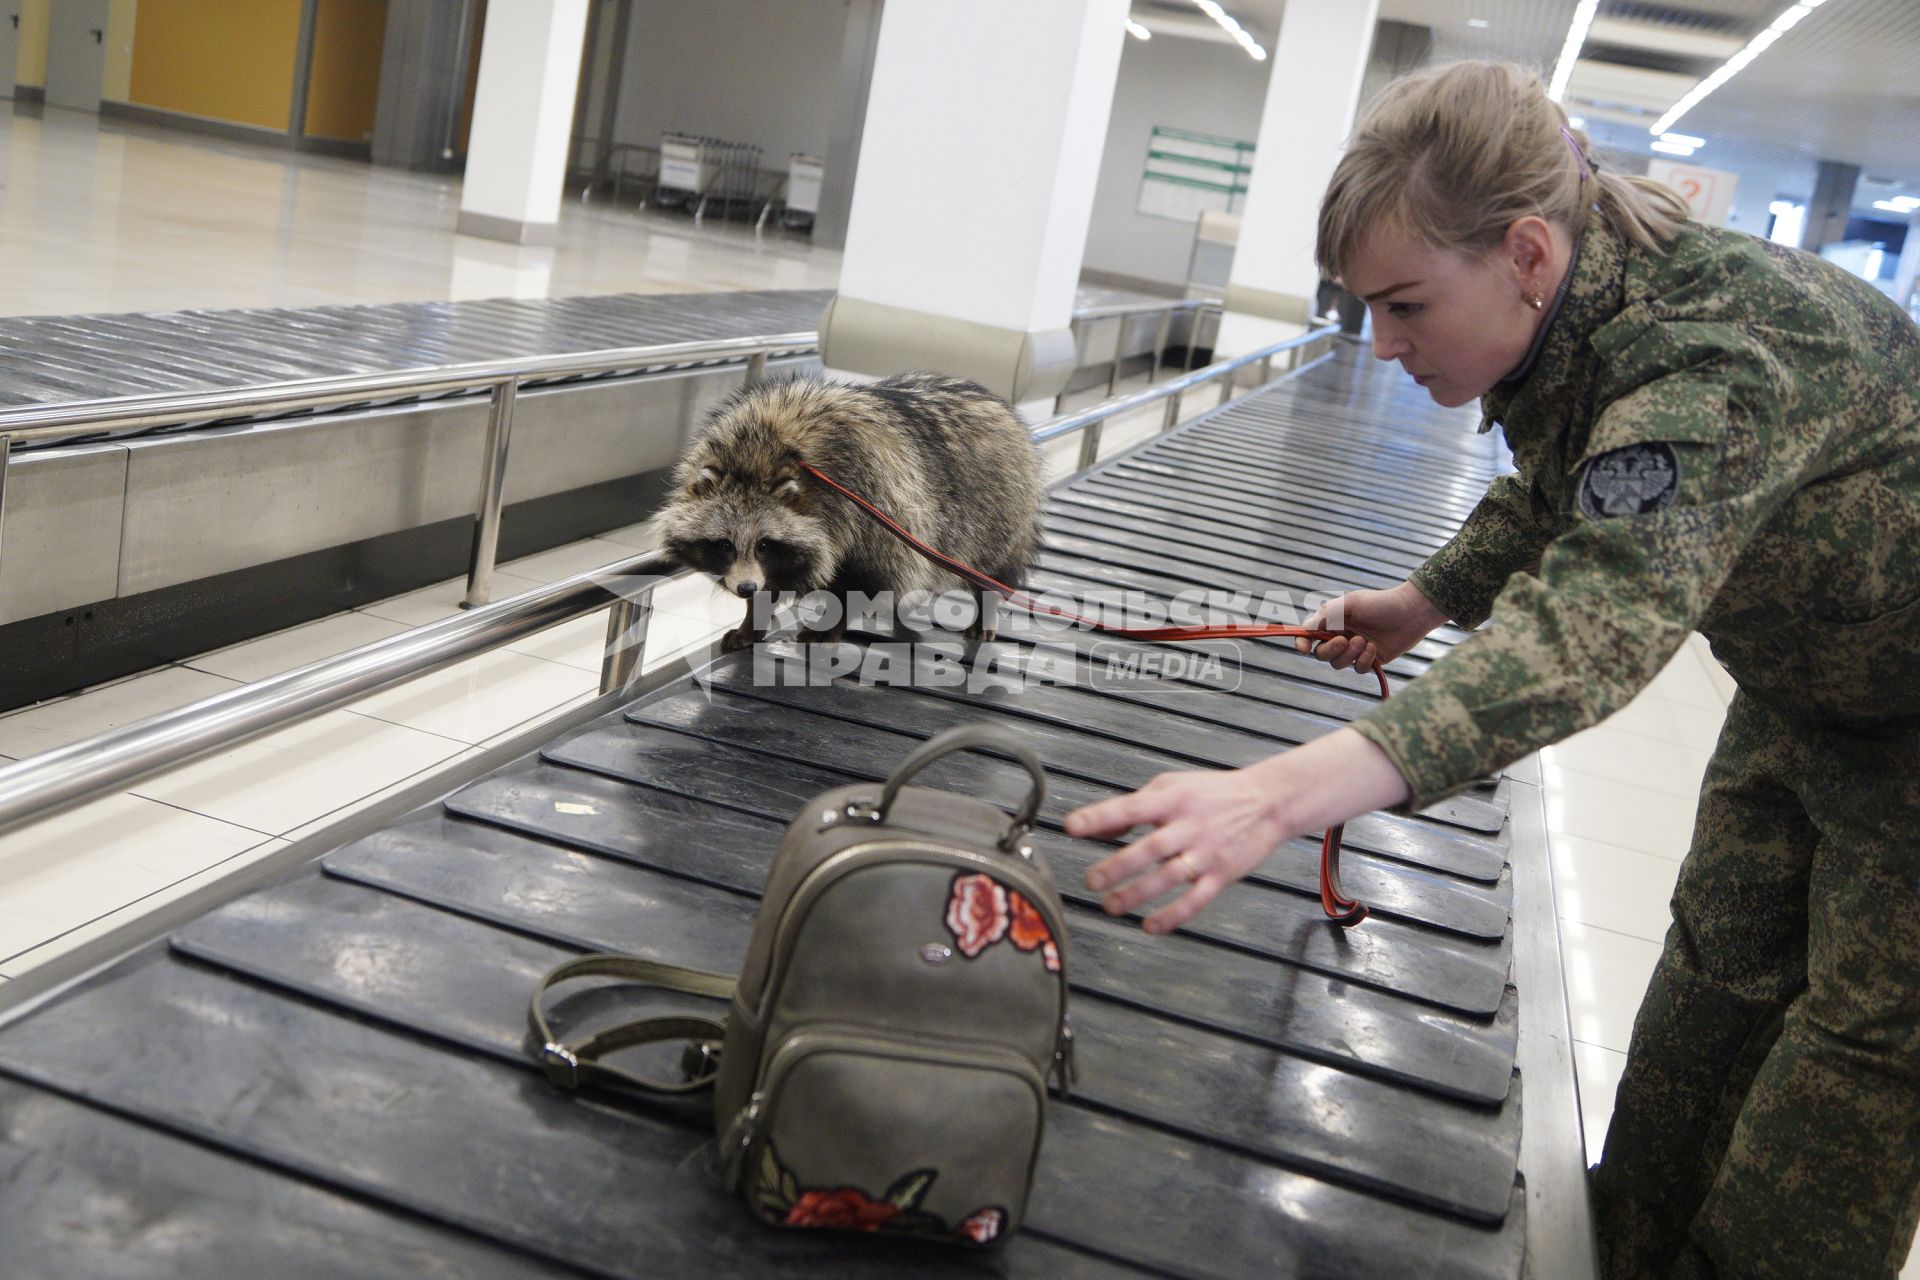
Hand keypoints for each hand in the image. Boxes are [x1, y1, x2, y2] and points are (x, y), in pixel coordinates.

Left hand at [1065, 730, 1411, 933]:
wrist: (1267, 802)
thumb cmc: (1212, 793)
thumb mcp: (1170, 785)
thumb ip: (1133, 806)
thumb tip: (1098, 828)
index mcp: (1172, 799)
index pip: (1130, 808)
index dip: (1099, 817)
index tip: (1072, 827)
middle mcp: (1188, 825)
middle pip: (1149, 849)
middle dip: (1116, 866)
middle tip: (1091, 881)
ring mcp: (1206, 852)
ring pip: (1168, 878)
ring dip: (1137, 895)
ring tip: (1111, 906)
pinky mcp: (1221, 875)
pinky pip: (1195, 900)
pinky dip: (1172, 916)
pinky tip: (1149, 925)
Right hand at [1296, 581, 1447, 672]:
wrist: (1411, 612)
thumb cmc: (1380, 603)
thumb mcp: (1350, 603)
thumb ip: (1327, 615)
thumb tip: (1306, 628)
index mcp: (1332, 621)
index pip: (1308, 636)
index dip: (1302, 643)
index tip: (1303, 648)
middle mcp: (1340, 636)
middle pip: (1321, 654)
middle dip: (1330, 650)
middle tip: (1345, 640)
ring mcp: (1354, 650)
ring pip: (1338, 664)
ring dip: (1349, 654)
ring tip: (1364, 641)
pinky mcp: (1369, 660)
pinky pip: (1358, 669)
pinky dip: (1364, 660)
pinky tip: (1373, 648)